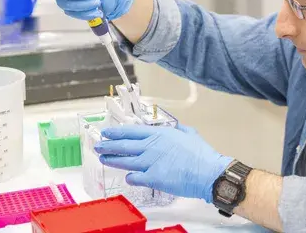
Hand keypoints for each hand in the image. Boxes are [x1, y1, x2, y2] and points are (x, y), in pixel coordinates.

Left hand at [94, 123, 233, 202]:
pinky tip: (128, 177)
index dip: (117, 132)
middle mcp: (151, 147)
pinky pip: (134, 177)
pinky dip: (130, 177)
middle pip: (124, 146)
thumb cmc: (201, 154)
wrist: (207, 172)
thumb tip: (175, 127)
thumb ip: (179, 129)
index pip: (132, 132)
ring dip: (112, 160)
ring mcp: (150, 163)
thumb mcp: (190, 134)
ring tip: (103, 159)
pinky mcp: (152, 178)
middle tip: (98, 146)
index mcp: (160, 134)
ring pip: (125, 161)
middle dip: (108, 146)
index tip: (107, 133)